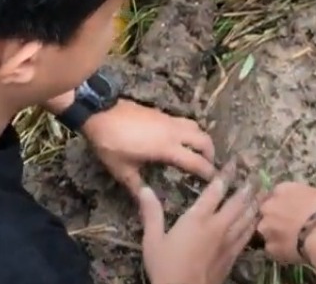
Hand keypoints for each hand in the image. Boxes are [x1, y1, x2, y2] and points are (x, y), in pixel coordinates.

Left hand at [82, 99, 215, 190]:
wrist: (101, 113)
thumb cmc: (112, 144)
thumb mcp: (122, 169)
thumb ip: (136, 186)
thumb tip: (145, 202)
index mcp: (167, 149)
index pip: (195, 161)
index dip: (207, 171)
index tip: (214, 180)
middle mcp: (174, 133)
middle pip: (204, 140)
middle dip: (210, 153)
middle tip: (208, 165)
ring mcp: (169, 120)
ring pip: (196, 127)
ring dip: (201, 139)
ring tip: (197, 151)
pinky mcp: (163, 114)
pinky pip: (185, 122)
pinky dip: (190, 131)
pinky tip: (180, 139)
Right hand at [138, 163, 257, 283]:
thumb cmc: (165, 267)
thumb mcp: (152, 240)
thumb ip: (151, 214)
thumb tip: (144, 189)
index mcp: (197, 219)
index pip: (216, 190)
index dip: (226, 174)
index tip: (234, 162)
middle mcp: (217, 225)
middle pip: (239, 200)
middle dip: (249, 185)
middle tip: (258, 174)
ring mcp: (229, 240)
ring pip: (248, 216)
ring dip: (256, 201)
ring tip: (265, 190)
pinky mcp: (234, 254)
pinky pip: (249, 233)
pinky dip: (255, 222)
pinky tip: (259, 217)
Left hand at [258, 183, 315, 264]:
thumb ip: (302, 198)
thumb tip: (303, 204)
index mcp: (282, 189)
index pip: (276, 194)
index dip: (284, 203)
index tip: (291, 210)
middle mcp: (269, 206)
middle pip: (267, 212)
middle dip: (275, 218)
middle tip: (290, 226)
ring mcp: (266, 228)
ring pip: (267, 231)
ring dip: (276, 235)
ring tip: (292, 241)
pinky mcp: (270, 248)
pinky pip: (273, 248)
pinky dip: (281, 250)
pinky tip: (294, 251)